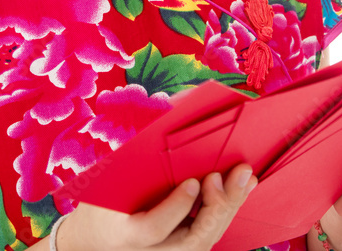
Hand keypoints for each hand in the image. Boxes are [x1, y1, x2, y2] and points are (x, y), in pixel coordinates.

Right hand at [55, 163, 257, 250]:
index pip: (154, 229)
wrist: (95, 239)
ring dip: (229, 207)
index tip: (194, 182)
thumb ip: (132, 151)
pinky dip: (225, 212)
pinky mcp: (181, 250)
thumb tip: (169, 106)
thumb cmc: (101, 203)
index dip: (176, 207)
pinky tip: (240, 189)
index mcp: (124, 234)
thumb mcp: (106, 180)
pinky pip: (207, 234)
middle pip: (191, 241)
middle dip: (218, 206)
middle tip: (237, 174)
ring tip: (246, 179)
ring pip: (205, 240)